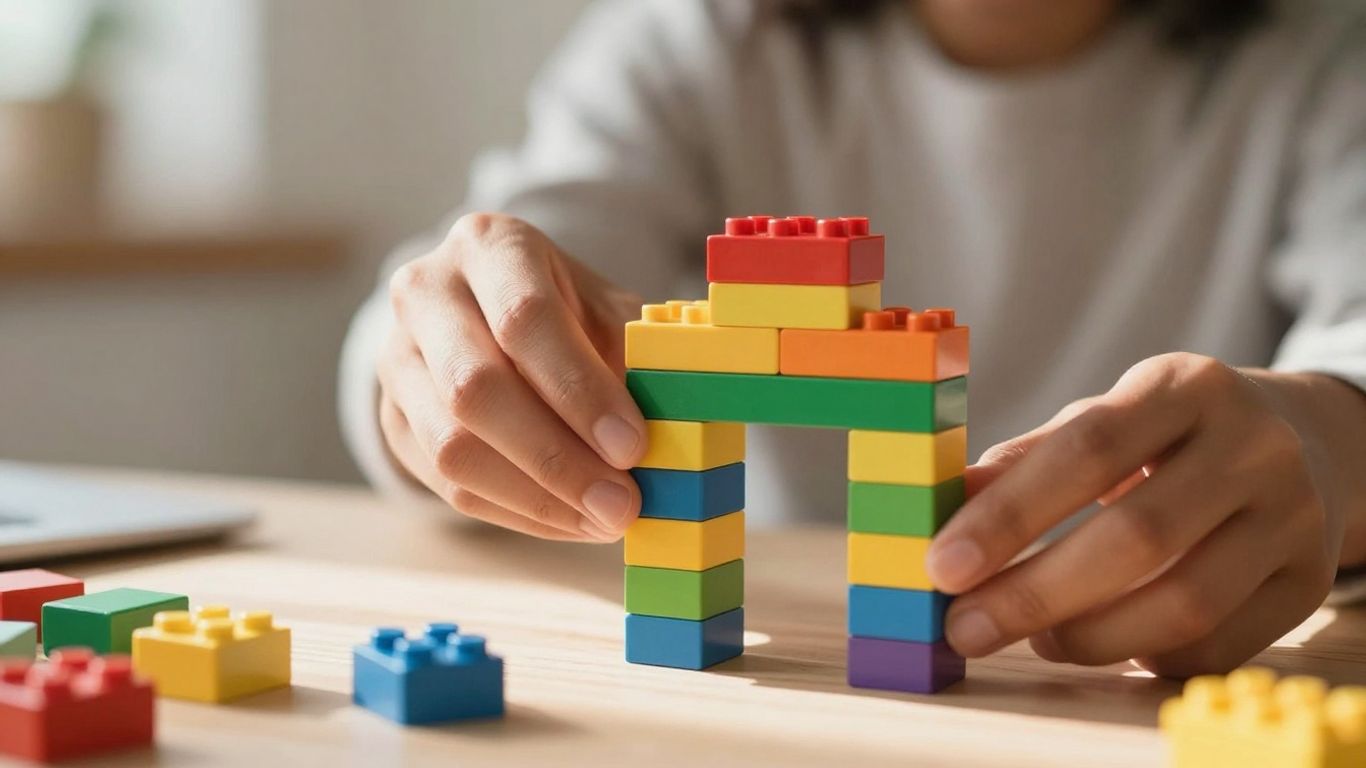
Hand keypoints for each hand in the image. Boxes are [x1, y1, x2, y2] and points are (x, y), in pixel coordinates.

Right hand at [378, 213, 645, 541]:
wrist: (488, 313)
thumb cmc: (566, 311)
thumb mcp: (605, 310)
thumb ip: (632, 358)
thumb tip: (666, 432)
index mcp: (488, 246)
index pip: (525, 319)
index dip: (579, 390)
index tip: (632, 447)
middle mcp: (426, 293)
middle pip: (474, 388)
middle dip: (556, 458)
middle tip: (622, 504)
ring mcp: (396, 359)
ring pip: (451, 447)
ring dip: (537, 497)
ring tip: (603, 519)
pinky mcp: (392, 420)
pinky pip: (449, 485)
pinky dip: (519, 512)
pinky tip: (572, 521)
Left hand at [926, 352, 1345, 676]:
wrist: (1302, 441)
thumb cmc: (1165, 437)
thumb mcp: (1100, 420)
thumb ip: (1025, 462)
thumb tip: (945, 512)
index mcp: (1185, 385)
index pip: (1088, 449)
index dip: (1009, 514)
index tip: (943, 565)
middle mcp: (1253, 447)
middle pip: (1138, 536)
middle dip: (1035, 593)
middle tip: (966, 627)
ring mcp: (1294, 517)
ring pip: (1185, 604)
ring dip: (1088, 638)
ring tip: (1033, 640)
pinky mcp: (1309, 583)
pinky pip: (1218, 647)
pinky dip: (1145, 659)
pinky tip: (1102, 645)